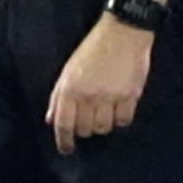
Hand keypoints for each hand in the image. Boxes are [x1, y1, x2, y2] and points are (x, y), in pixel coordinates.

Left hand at [46, 15, 153, 155]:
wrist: (123, 32)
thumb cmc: (93, 50)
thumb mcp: (69, 70)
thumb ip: (59, 96)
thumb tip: (51, 119)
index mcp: (70, 89)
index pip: (63, 123)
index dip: (63, 140)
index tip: (66, 149)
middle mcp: (89, 96)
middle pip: (85, 129)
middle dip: (84, 130)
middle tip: (88, 121)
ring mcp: (111, 96)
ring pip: (104, 127)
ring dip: (102, 125)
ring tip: (104, 113)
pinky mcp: (131, 95)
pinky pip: (124, 120)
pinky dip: (121, 119)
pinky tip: (119, 110)